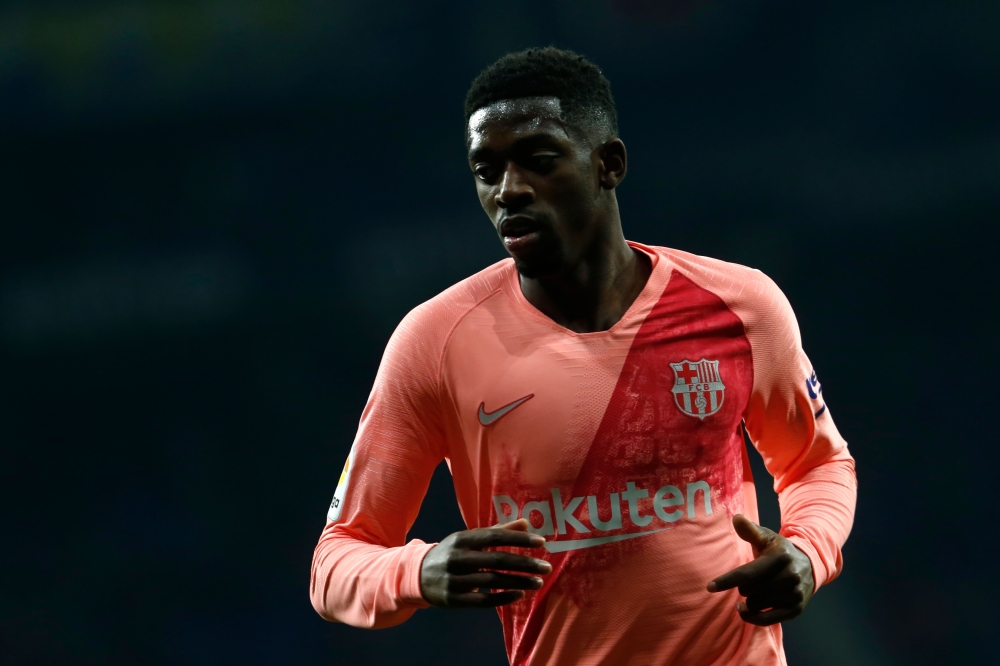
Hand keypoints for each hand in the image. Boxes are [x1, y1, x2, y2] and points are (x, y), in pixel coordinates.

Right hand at [420, 518, 552, 608]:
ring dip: (519, 582)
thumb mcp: (469, 539)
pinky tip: (520, 595)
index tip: (542, 542)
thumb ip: (498, 531)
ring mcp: (454, 580)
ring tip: (539, 583)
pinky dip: (503, 598)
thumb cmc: (451, 554)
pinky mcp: (453, 599)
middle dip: (525, 564)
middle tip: (547, 568)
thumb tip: (526, 523)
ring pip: (492, 581)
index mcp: (462, 539)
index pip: (495, 536)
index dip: (519, 539)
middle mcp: (458, 558)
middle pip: (496, 560)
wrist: (416, 575)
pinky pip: (482, 601)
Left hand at [706, 514, 814, 625]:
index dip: (727, 580)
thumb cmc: (779, 551)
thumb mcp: (767, 537)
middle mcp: (790, 576)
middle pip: (749, 590)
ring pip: (755, 604)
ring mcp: (794, 594)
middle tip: (751, 579)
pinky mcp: (796, 610)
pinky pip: (767, 620)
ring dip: (749, 599)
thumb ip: (750, 530)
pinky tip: (745, 609)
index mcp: (780, 557)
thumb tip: (736, 518)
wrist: (810, 566)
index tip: (709, 587)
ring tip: (757, 589)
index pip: (748, 573)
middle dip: (743, 586)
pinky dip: (752, 617)